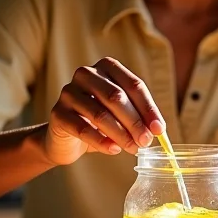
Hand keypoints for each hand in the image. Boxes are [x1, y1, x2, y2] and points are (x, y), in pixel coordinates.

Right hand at [44, 57, 165, 164]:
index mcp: (107, 67)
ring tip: (132, 148)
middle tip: (146, 141)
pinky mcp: (57, 112)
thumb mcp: (122, 115)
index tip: (159, 129)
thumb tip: (157, 130)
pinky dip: (101, 141)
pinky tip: (113, 150)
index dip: (148, 108)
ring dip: (120, 134)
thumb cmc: (100, 122)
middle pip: (116, 97)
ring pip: (100, 113)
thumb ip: (139, 117)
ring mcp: (69, 92)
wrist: (67, 139)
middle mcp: (86, 74)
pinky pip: (82, 128)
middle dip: (135, 122)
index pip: (134, 85)